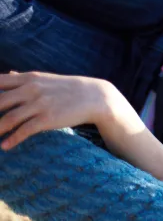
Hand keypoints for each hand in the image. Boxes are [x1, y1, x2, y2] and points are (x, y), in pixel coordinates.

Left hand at [0, 72, 123, 149]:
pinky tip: (5, 146)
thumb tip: (8, 74)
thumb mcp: (45, 78)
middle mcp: (31, 90)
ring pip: (9, 118)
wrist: (95, 97)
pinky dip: (12, 139)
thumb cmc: (68, 88)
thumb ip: (24, 78)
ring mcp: (39, 104)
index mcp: (28, 78)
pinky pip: (25, 130)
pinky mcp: (48, 119)